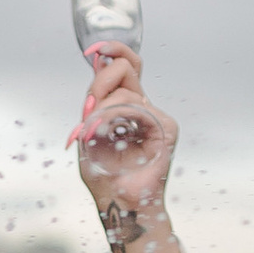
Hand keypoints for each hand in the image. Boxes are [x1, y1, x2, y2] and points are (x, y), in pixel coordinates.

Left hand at [68, 43, 185, 252]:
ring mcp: (155, 116)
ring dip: (101, 108)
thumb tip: (97, 64)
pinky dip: (114, 117)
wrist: (118, 203)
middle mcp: (142, 107)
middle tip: (88, 106)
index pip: (125, 66)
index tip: (93, 50)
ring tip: (93, 132)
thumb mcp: (87, 133)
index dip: (112, 51)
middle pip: (127, 67)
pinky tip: (106, 135)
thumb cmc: (103, 174)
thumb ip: (94, 102)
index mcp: (125, 105)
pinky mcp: (166, 127)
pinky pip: (136, 107)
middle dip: (100, 79)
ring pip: (126, 89)